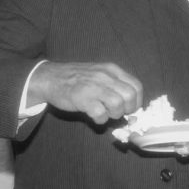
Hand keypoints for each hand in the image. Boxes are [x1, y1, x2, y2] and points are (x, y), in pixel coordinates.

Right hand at [28, 61, 142, 124]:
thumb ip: (115, 85)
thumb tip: (131, 106)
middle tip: (118, 113)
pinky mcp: (82, 98)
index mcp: (112, 69)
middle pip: (130, 95)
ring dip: (114, 114)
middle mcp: (105, 76)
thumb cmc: (77, 78)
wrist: (50, 78)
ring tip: (105, 113)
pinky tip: (94, 116)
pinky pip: (100, 113)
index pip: (136, 86)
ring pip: (117, 104)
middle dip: (128, 109)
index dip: (137, 101)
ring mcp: (93, 86)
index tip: (130, 109)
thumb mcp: (99, 74)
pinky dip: (100, 119)